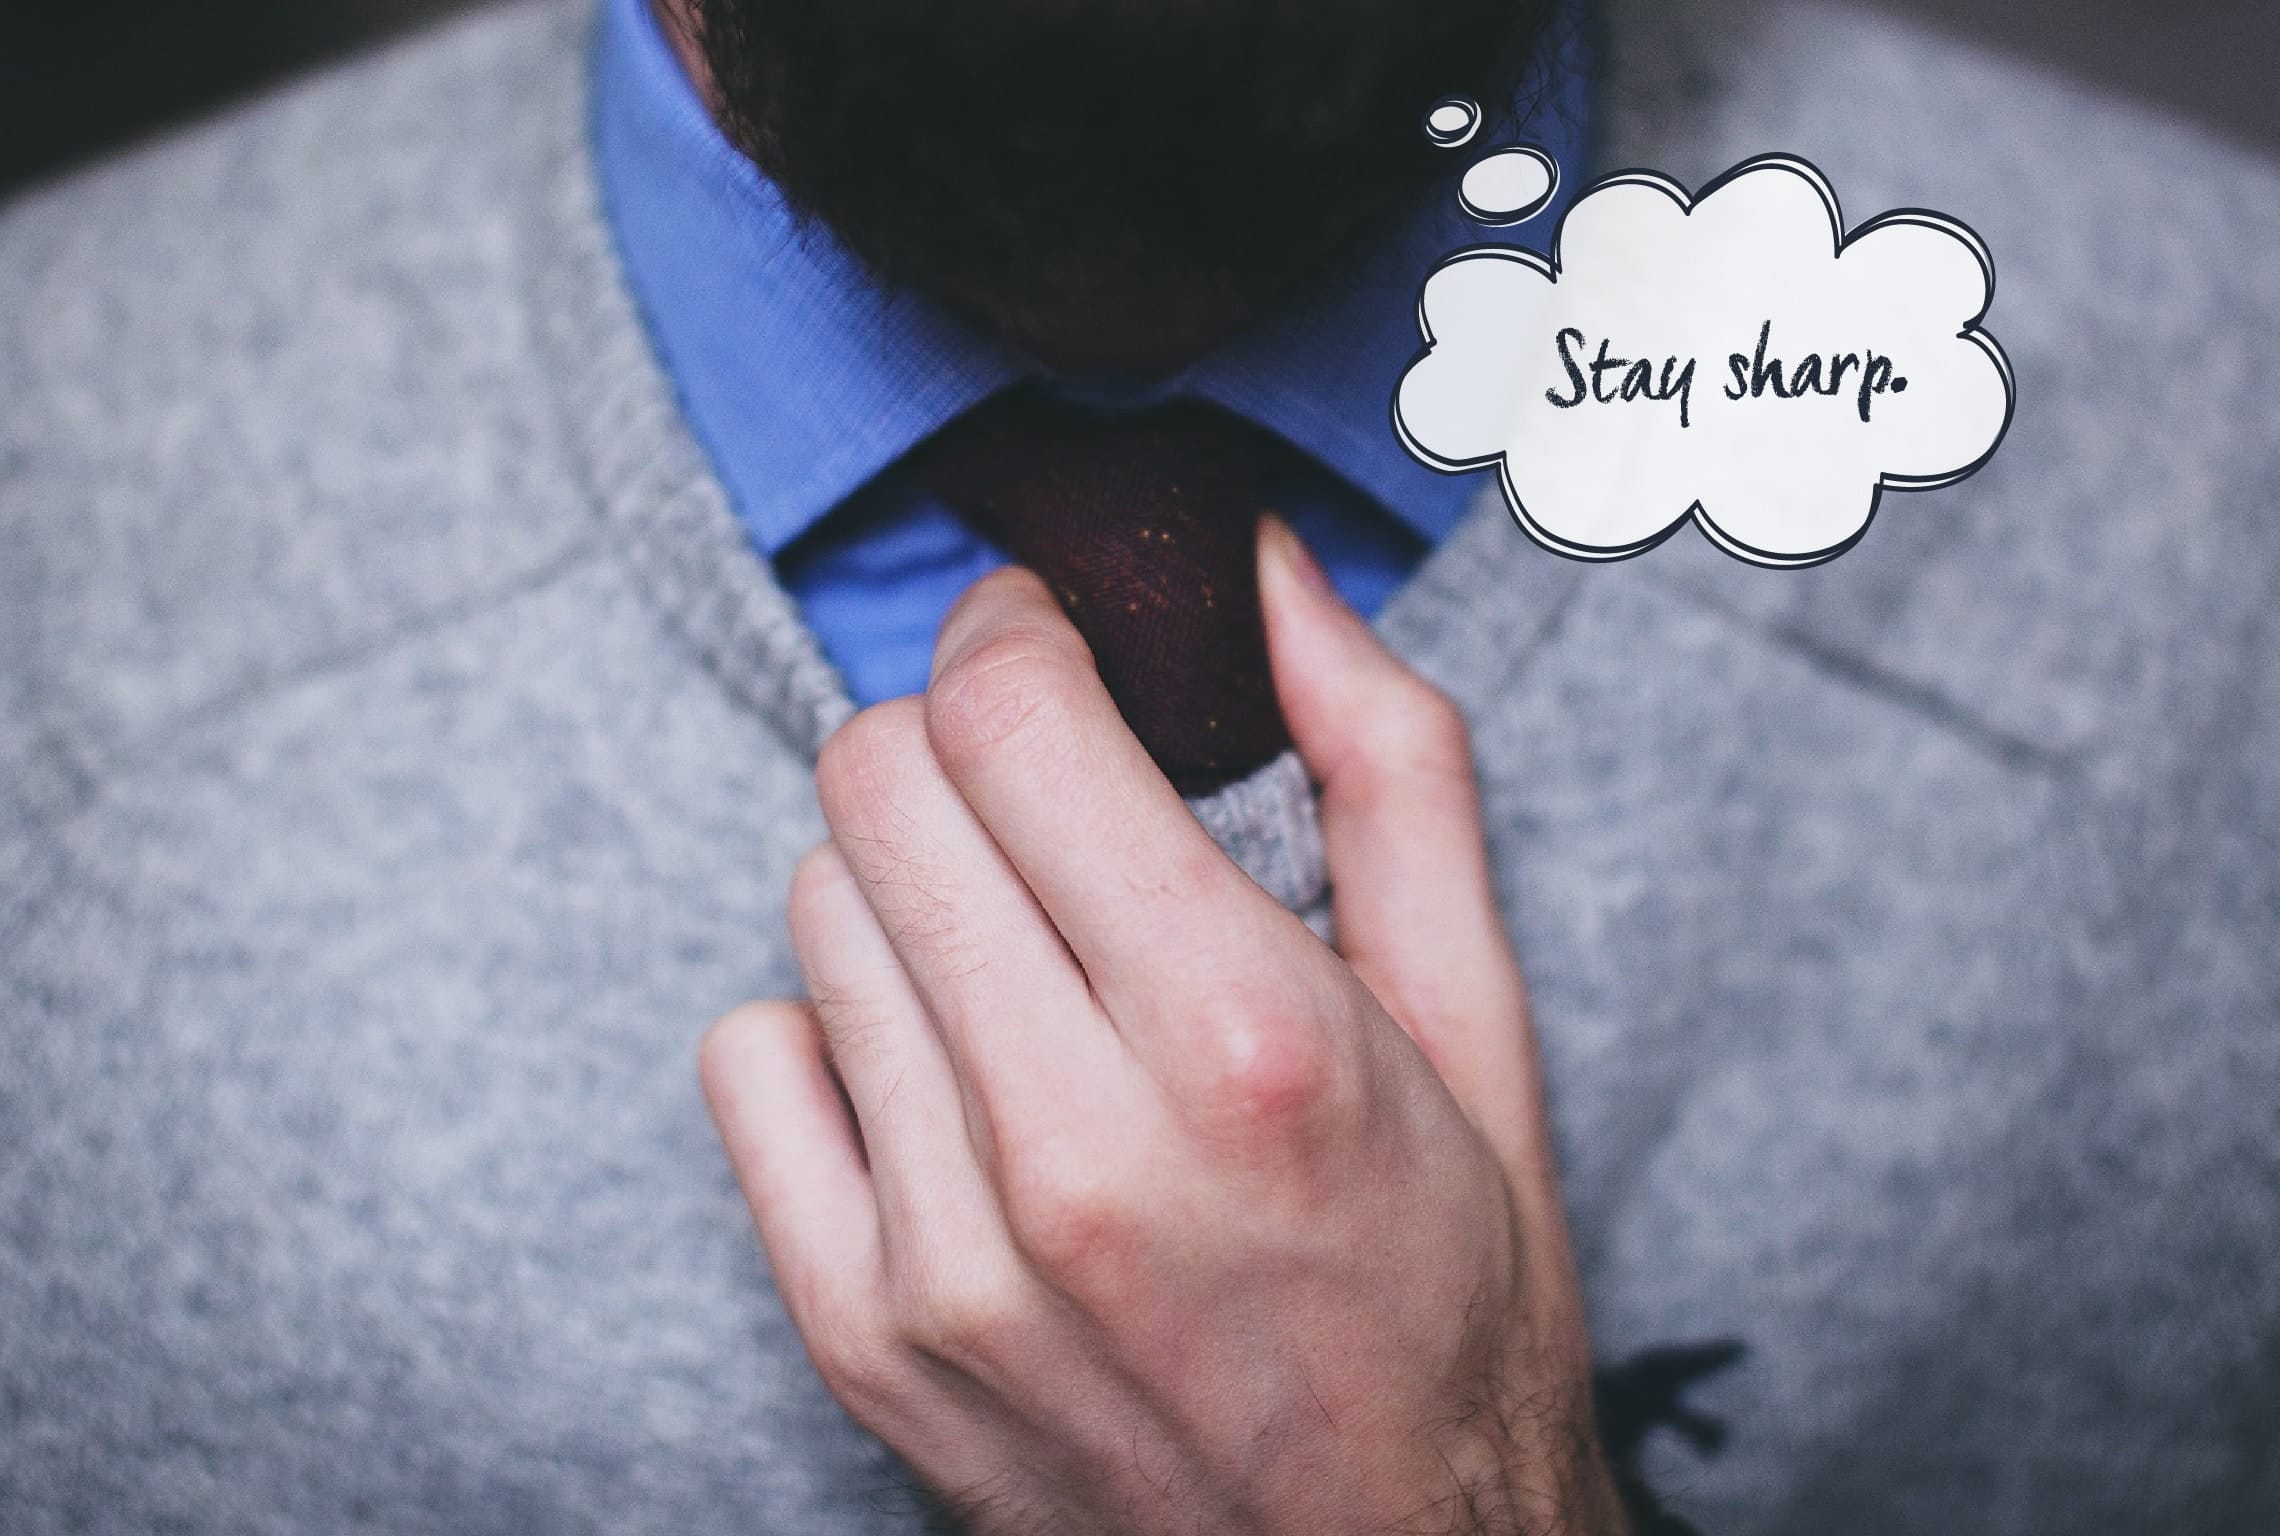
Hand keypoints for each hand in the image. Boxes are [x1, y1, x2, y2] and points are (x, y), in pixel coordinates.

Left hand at [702, 519, 1623, 1535]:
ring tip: (1023, 959)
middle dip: (956, 742)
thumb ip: (1389, 763)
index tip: (1045, 641)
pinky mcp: (861, 1333)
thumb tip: (1268, 568)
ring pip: (815, 910)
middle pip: (879, 789)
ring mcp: (945, 1255)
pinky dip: (835, 1029)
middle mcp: (1076, 1150)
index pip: (1008, 721)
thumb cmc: (1448, 1294)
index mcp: (1246, 1042)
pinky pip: (750, 1057)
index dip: (1015, 633)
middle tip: (1036, 790)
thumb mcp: (1478, 1018)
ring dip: (911, 890)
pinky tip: (948, 1073)